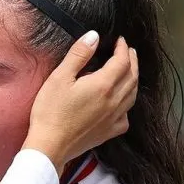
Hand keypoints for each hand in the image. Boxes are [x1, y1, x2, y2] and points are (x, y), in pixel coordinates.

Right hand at [24, 34, 138, 172]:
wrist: (49, 146)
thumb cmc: (50, 113)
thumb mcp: (59, 78)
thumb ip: (78, 55)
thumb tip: (93, 36)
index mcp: (103, 85)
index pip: (122, 60)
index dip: (122, 48)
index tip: (119, 41)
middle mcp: (113, 101)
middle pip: (132, 76)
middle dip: (132, 61)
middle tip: (128, 52)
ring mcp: (113, 118)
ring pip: (133, 95)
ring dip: (134, 80)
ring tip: (130, 72)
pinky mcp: (108, 132)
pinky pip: (126, 117)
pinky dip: (128, 106)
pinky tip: (122, 104)